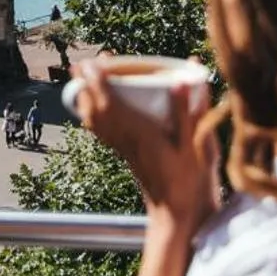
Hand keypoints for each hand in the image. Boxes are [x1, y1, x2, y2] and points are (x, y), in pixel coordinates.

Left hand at [77, 66, 220, 230]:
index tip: (93, 62)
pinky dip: (93, 117)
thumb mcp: (195, 145)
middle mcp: (125, 140)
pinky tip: (95, 109)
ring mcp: (122, 148)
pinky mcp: (125, 154)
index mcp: (138, 133)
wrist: (177, 214)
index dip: (97, 80)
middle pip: (94, 109)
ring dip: (86, 99)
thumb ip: (188, 112)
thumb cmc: (188, 180)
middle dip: (85, 85)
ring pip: (93, 122)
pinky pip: (101, 133)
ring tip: (84, 80)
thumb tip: (181, 81)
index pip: (108, 101)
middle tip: (82, 64)